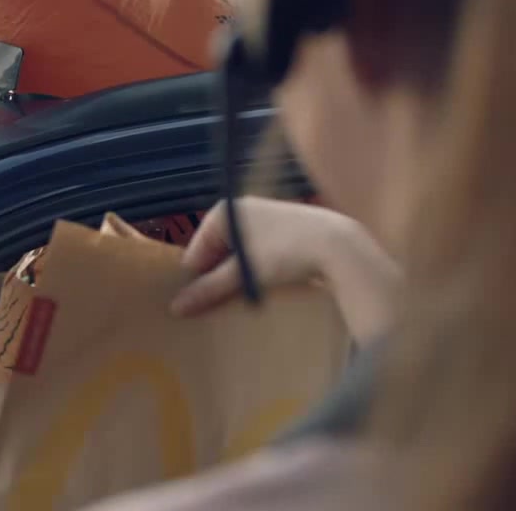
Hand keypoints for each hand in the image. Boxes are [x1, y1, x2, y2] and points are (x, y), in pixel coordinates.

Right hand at [170, 197, 399, 342]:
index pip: (196, 251)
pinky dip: (257, 270)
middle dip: (218, 278)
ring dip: (239, 277)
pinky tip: (265, 287)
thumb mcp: (244, 274)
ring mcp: (263, 217)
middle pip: (217, 252)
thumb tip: (176, 307)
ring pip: (238, 255)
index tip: (199, 305)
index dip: (197, 280)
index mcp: (223, 211)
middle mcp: (240, 208)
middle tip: (222, 305)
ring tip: (245, 298)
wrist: (339, 246)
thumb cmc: (284, 253)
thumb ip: (209, 289)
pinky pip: (257, 253)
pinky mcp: (283, 229)